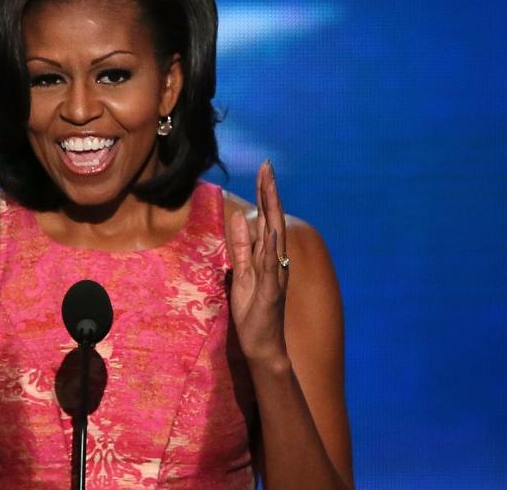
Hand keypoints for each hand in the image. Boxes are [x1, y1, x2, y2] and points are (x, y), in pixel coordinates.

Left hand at [226, 160, 289, 365]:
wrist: (264, 346)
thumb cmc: (253, 313)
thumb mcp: (242, 274)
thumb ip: (241, 248)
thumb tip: (237, 219)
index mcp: (268, 256)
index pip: (267, 219)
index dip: (265, 194)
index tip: (263, 170)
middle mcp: (276, 261)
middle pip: (274, 219)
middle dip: (270, 192)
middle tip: (267, 165)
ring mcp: (275, 274)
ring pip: (274, 235)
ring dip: (271, 209)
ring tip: (268, 184)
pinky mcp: (270, 289)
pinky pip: (267, 263)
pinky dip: (266, 244)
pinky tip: (263, 225)